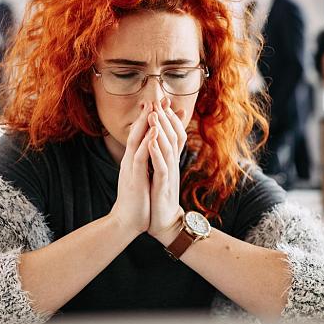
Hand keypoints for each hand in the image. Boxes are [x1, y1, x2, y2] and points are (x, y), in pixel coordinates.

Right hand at [109, 103, 152, 237]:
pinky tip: (153, 132)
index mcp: (134, 160)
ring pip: (137, 141)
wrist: (127, 222)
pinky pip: (140, 157)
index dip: (151, 119)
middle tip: (157, 98)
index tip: (163, 106)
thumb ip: (147, 164)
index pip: (142, 135)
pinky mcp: (134, 178)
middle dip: (148, 115)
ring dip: (145, 124)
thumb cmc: (138, 201)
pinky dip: (146, 143)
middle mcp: (131, 160)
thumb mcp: (143, 178)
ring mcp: (131, 168)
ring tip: (153, 108)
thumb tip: (153, 153)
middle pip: (138, 132)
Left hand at [147, 97, 187, 245]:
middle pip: (172, 136)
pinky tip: (151, 142)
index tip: (162, 101)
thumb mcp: (161, 173)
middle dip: (166, 118)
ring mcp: (169, 175)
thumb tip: (157, 140)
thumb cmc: (160, 197)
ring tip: (154, 115)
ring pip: (167, 148)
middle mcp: (171, 164)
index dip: (169, 117)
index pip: (172, 134)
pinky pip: (161, 167)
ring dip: (161, 131)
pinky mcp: (164, 186)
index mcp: (169, 161)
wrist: (164, 223)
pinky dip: (156, 153)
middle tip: (159, 99)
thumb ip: (161, 157)